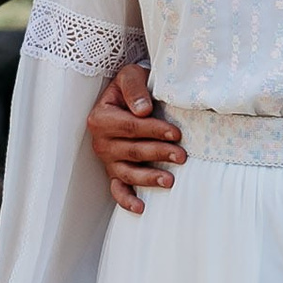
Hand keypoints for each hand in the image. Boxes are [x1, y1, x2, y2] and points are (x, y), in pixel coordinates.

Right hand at [87, 60, 185, 213]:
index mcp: (101, 117)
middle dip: (158, 153)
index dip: (153, 130)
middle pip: (132, 150)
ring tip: (170, 181)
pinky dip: (126, 199)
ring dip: (148, 178)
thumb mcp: (130, 75)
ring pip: (127, 172)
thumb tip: (143, 110)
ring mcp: (106, 159)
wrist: (126, 95)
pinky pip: (117, 188)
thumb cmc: (130, 86)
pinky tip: (140, 207)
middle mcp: (100, 141)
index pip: (130, 127)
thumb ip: (135, 89)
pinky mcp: (113, 171)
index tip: (175, 133)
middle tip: (182, 156)